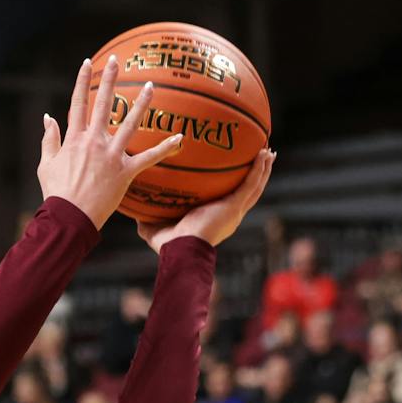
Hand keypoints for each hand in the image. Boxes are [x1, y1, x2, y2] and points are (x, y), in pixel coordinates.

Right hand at [38, 56, 183, 228]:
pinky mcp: (125, 172)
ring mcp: (111, 156)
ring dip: (140, 103)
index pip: (78, 103)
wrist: (69, 217)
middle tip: (116, 60)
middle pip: (103, 104)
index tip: (87, 63)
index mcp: (74, 139)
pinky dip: (165, 148)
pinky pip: (149, 158)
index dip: (82, 81)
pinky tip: (180, 138)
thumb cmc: (56, 193)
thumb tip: (48, 117)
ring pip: (129, 123)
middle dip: (109, 80)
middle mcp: (94, 142)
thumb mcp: (46, 164)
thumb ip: (49, 139)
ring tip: (150, 85)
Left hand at [137, 149, 276, 252]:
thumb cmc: (170, 246)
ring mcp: (234, 211)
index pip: (229, 200)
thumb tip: (134, 211)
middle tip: (261, 157)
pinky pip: (251, 184)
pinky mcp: (235, 207)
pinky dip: (259, 169)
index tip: (237, 174)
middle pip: (248, 191)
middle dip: (256, 175)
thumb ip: (147, 219)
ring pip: (255, 187)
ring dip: (263, 169)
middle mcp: (229, 215)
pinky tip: (264, 154)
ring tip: (268, 151)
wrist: (182, 251)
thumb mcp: (154, 228)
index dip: (235, 187)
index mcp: (216, 219)